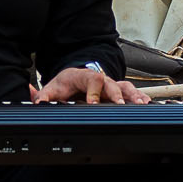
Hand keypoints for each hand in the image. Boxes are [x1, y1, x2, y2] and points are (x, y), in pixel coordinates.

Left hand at [29, 67, 150, 103]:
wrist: (75, 77)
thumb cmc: (66, 83)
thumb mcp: (53, 88)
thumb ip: (44, 96)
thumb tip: (37, 102)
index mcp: (84, 76)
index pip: (91, 80)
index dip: (93, 92)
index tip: (93, 103)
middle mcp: (99, 79)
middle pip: (111, 83)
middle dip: (116, 95)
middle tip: (120, 105)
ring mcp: (109, 85)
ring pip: (124, 87)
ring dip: (132, 95)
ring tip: (140, 103)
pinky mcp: (117, 91)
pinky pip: (130, 92)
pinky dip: (139, 97)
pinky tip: (145, 104)